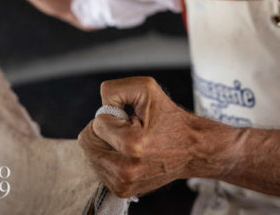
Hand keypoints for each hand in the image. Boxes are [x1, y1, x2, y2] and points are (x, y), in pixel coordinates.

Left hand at [78, 76, 198, 197]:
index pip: (97, 125)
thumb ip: (115, 89)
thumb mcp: (146, 88)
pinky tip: (127, 154)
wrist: (191, 147)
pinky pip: (98, 168)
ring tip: (129, 142)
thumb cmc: (169, 117)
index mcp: (132, 145)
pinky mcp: (123, 191)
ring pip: (91, 156)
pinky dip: (109, 157)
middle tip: (127, 128)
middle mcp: (126, 170)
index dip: (112, 115)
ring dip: (106, 144)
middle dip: (104, 131)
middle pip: (88, 143)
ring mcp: (124, 184)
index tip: (131, 118)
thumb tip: (100, 106)